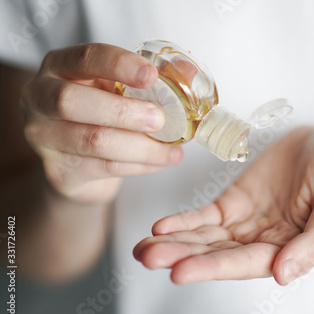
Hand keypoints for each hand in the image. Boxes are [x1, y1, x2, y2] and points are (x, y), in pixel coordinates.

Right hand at [21, 43, 182, 202]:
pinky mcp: (58, 171)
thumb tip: (189, 74)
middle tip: (160, 120)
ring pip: (93, 141)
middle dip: (123, 111)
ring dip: (142, 147)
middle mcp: (41, 98)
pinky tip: (162, 161)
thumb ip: (148, 80)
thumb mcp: (116, 89)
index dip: (120, 64)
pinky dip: (141, 165)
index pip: (86, 58)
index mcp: (60, 66)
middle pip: (72, 102)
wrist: (77, 161)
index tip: (152, 76)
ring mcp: (44, 137)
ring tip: (173, 150)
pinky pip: (105, 168)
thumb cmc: (100, 114)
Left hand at [134, 127, 313, 284]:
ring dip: (175, 243)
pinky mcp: (234, 201)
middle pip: (217, 254)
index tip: (179, 272)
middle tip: (148, 257)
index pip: (246, 263)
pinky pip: (205, 215)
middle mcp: (262, 241)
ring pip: (205, 238)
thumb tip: (282, 276)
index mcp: (289, 249)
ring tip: (142, 248)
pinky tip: (161, 226)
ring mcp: (246, 222)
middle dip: (182, 256)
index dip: (213, 267)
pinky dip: (183, 221)